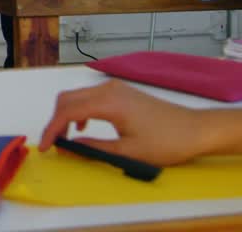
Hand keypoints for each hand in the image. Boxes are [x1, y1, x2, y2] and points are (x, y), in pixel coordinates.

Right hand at [38, 80, 211, 166]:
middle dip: (55, 120)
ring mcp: (116, 88)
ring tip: (66, 138)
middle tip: (53, 143)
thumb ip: (95, 148)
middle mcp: (109, 89)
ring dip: (66, 114)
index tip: (46, 147)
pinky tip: (85, 127)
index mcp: (109, 102)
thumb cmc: (166, 142)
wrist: (195, 129)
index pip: (68, 111)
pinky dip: (80, 110)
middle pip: (68, 98)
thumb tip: (69, 147)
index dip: (52, 129)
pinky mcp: (122, 92)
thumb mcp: (128, 152)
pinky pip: (90, 96)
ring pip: (78, 96)